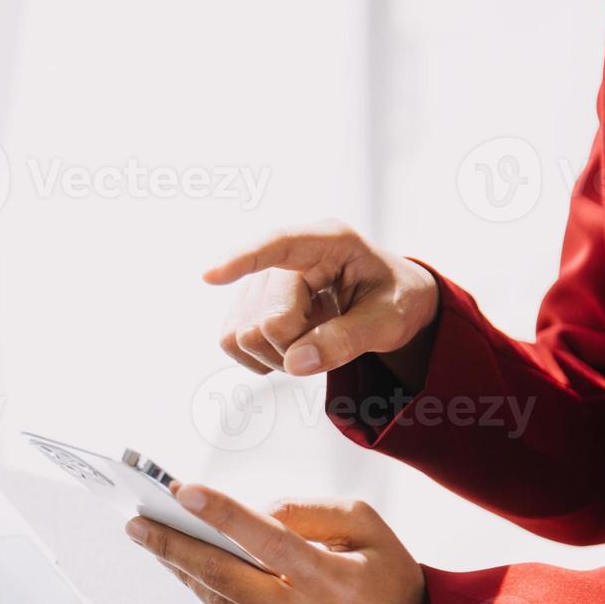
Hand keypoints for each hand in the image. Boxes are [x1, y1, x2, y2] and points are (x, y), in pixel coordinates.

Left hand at [126, 485, 442, 603]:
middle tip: (139, 525)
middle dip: (173, 547)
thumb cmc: (395, 586)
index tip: (183, 492)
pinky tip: (210, 585)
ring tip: (165, 547)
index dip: (221, 514)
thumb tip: (254, 513)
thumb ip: (310, 511)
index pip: (265, 539)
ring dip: (189, 576)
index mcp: (331, 580)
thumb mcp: (369, 528)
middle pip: (223, 577)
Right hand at [208, 220, 439, 389]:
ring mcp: (263, 280)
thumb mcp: (388, 321)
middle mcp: (289, 256)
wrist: (390, 301)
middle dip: (296, 347)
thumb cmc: (394, 300)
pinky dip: (259, 358)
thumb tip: (295, 362)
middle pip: (267, 320)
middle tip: (331, 342)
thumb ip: (347, 339)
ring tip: (313, 343)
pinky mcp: (247, 305)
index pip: (280, 244)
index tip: (210, 276)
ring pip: (241, 335)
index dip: (244, 260)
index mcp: (331, 241)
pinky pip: (230, 341)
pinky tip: (290, 347)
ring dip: (277, 355)